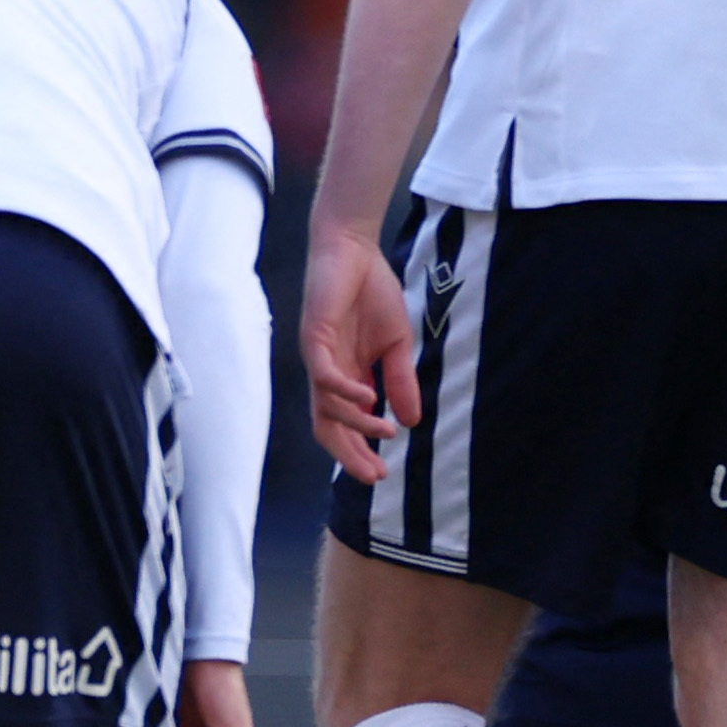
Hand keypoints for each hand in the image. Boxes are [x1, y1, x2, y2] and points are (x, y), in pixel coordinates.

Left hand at [301, 217, 416, 482]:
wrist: (355, 251)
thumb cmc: (371, 294)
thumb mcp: (396, 344)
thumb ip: (400, 381)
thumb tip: (412, 422)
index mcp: (345, 377)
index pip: (346, 425)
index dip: (361, 450)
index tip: (384, 474)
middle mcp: (327, 374)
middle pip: (329, 427)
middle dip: (350, 454)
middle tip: (375, 475)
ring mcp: (318, 357)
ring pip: (326, 407)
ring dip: (356, 423)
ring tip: (385, 430)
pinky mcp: (314, 337)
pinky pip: (325, 374)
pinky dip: (345, 392)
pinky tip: (369, 397)